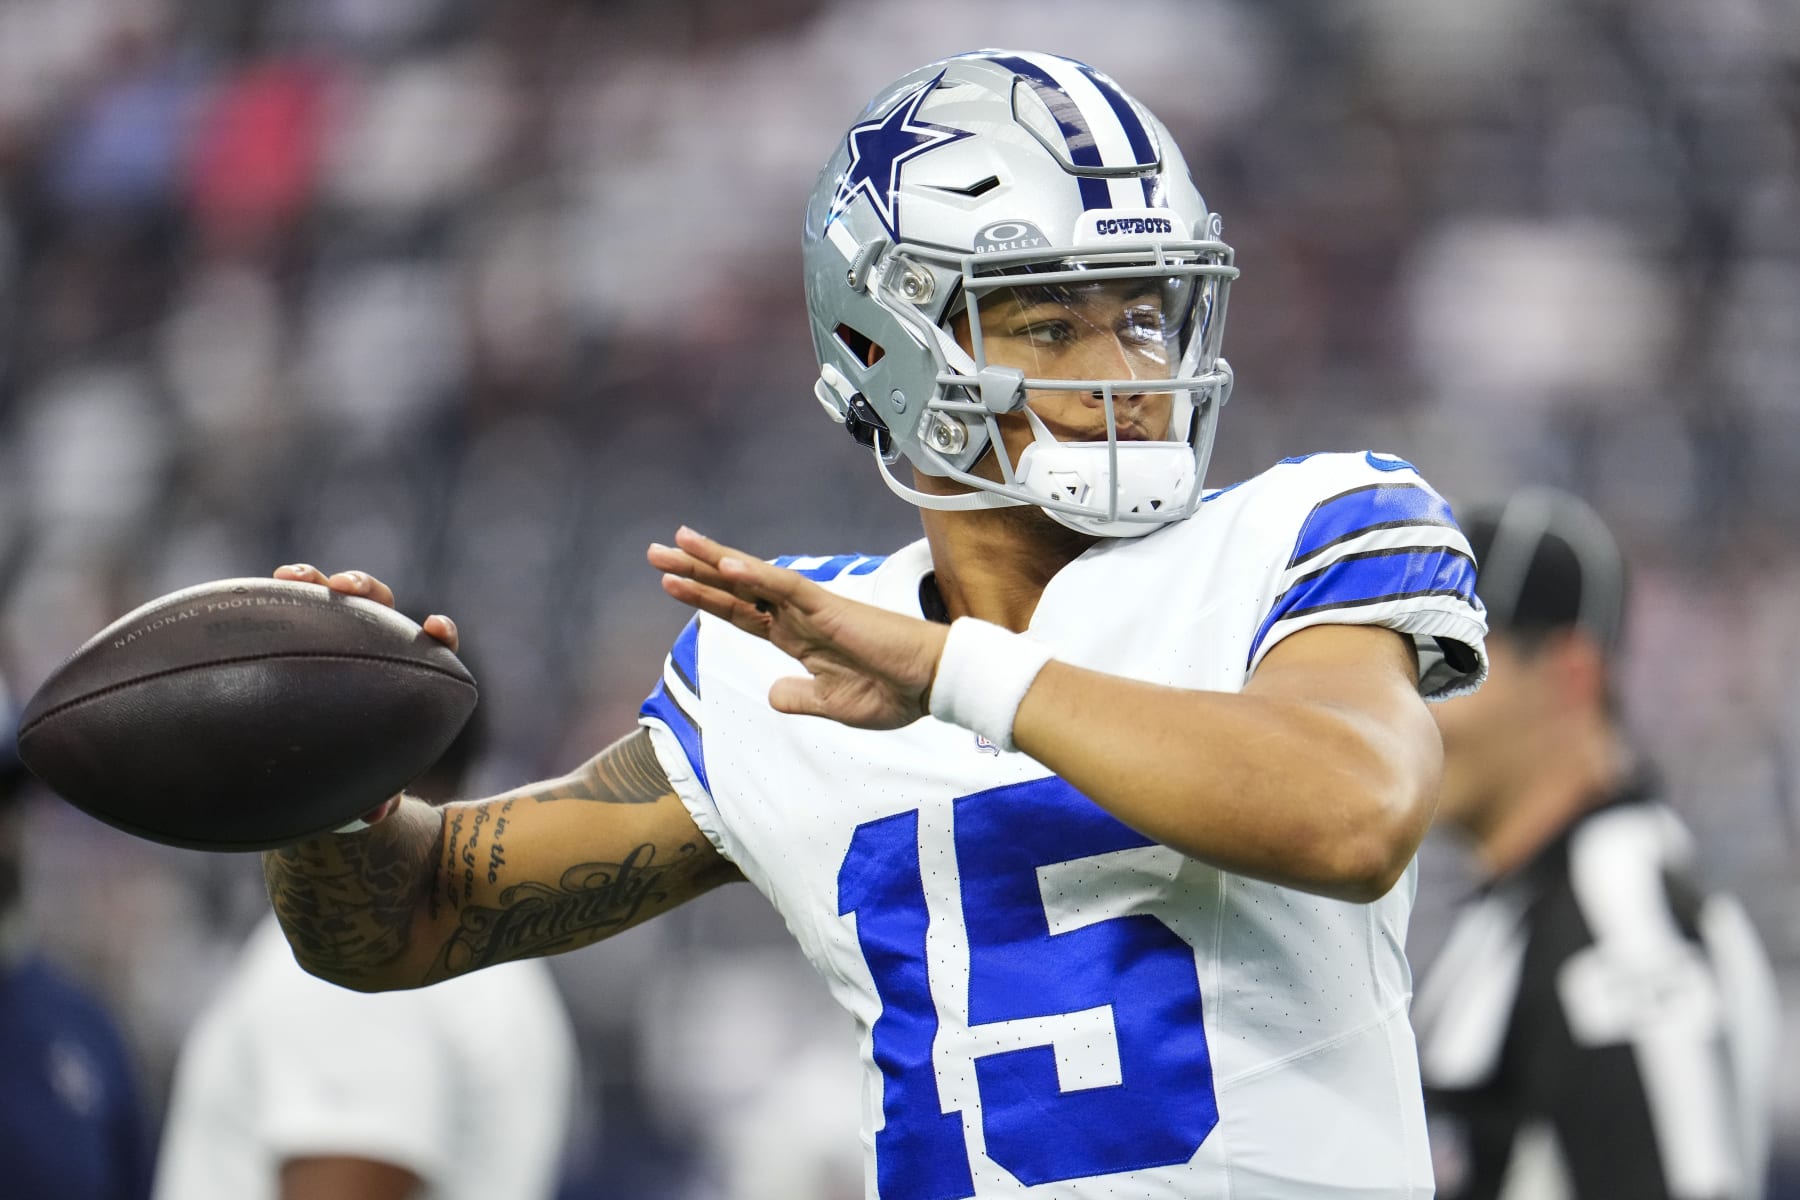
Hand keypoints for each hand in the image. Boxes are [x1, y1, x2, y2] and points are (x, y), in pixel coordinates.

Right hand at [272, 564, 459, 830]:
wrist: (312, 769)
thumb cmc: (347, 773)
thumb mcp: (362, 789)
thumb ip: (375, 798)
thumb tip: (379, 816)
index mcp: (401, 676)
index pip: (432, 646)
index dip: (439, 633)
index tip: (436, 628)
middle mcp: (369, 647)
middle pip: (379, 605)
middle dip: (367, 589)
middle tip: (349, 590)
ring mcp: (331, 635)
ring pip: (329, 597)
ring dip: (318, 580)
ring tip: (296, 578)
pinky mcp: (293, 635)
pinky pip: (284, 610)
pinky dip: (273, 600)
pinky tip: (251, 596)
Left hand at [648, 528, 948, 730]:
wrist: (931, 685)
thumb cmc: (894, 692)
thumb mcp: (833, 706)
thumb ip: (799, 698)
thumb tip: (771, 694)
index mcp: (799, 640)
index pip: (741, 613)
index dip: (706, 599)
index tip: (670, 585)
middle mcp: (798, 617)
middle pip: (735, 588)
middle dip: (694, 571)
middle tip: (655, 552)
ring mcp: (810, 608)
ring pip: (752, 577)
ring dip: (712, 560)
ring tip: (675, 543)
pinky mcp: (827, 607)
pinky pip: (783, 587)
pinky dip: (753, 574)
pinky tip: (723, 563)